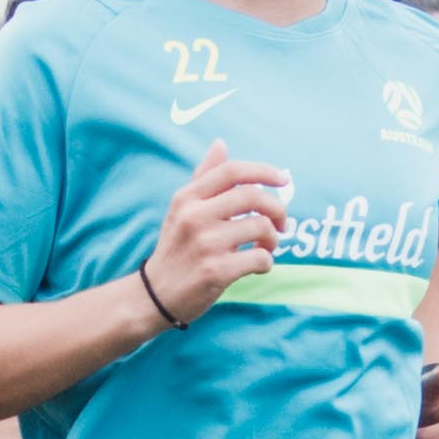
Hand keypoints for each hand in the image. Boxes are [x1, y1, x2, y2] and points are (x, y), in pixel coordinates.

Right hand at [136, 145, 291, 327]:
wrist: (155, 295)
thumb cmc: (176, 249)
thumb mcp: (182, 209)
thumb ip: (203, 177)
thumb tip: (220, 143)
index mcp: (187, 198)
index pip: (231, 171)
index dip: (263, 171)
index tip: (283, 179)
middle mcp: (194, 217)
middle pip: (253, 196)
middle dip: (277, 208)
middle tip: (282, 222)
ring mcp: (205, 244)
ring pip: (261, 227)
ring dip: (273, 238)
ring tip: (267, 246)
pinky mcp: (216, 271)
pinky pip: (260, 258)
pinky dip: (267, 262)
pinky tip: (258, 265)